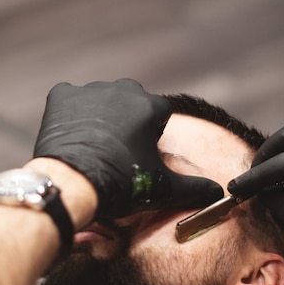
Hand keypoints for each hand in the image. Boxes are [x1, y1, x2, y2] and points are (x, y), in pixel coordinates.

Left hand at [34, 79, 222, 217]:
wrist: (74, 183)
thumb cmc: (122, 183)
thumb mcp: (164, 189)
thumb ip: (195, 189)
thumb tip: (221, 194)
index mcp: (151, 106)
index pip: (159, 116)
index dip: (151, 137)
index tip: (139, 156)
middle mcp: (124, 90)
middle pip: (131, 103)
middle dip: (127, 122)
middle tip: (117, 152)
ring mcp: (91, 90)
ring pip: (101, 100)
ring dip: (100, 117)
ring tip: (93, 147)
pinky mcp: (62, 94)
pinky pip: (70, 99)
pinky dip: (71, 113)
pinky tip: (71, 135)